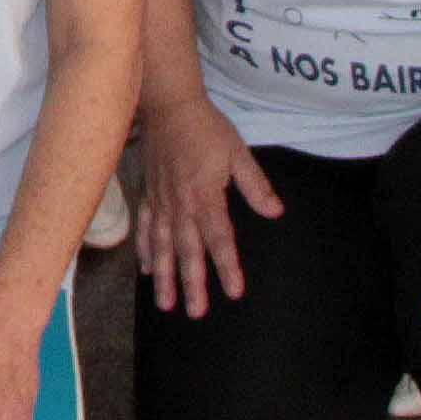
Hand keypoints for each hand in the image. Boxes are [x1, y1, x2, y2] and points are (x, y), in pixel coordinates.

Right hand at [130, 92, 285, 316]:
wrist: (169, 106)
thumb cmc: (207, 128)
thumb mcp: (238, 154)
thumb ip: (256, 186)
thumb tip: (276, 212)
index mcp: (205, 196)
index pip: (219, 239)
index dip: (227, 267)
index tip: (234, 292)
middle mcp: (180, 205)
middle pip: (187, 251)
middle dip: (192, 284)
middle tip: (196, 313)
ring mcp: (160, 201)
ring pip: (162, 246)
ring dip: (165, 277)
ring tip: (166, 304)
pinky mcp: (149, 194)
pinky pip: (145, 227)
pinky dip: (145, 249)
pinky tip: (147, 269)